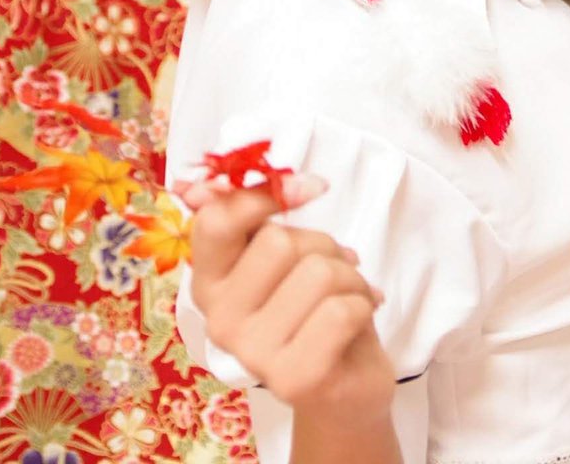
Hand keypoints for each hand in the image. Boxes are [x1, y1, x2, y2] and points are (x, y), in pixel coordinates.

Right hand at [176, 172, 396, 425]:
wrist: (345, 384)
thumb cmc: (313, 308)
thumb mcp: (283, 256)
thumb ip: (251, 218)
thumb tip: (207, 185)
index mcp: (209, 282)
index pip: (215, 222)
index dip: (264, 194)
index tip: (311, 187)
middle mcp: (218, 319)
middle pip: (278, 242)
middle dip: (323, 245)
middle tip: (335, 267)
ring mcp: (252, 353)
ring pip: (316, 272)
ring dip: (350, 275)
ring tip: (350, 294)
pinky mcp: (292, 379)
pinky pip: (340, 310)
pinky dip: (363, 304)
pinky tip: (358, 318)